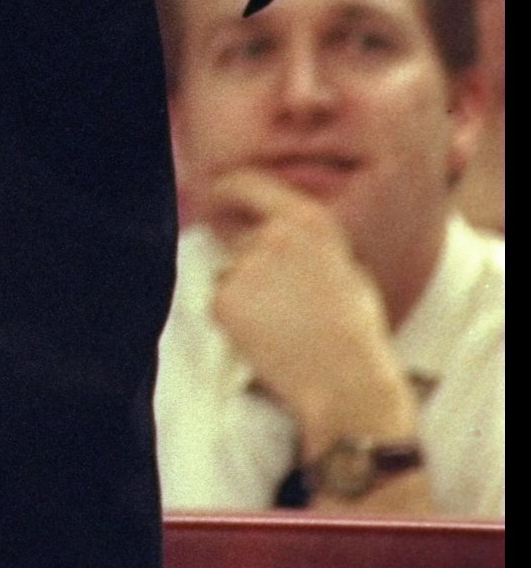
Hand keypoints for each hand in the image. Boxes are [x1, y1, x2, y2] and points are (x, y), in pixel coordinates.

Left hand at [204, 167, 417, 467]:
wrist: (346, 384)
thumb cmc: (354, 334)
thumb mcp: (345, 267)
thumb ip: (306, 242)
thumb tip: (275, 228)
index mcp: (309, 220)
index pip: (245, 182)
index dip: (225, 191)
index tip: (213, 198)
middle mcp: (273, 234)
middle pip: (239, 239)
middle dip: (248, 263)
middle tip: (275, 301)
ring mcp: (246, 266)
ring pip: (231, 273)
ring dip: (246, 294)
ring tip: (283, 326)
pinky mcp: (225, 300)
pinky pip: (221, 303)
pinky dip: (235, 320)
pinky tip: (267, 339)